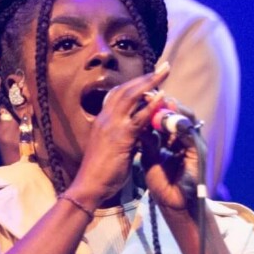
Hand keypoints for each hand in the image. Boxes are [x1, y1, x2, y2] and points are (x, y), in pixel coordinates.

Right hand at [64, 65, 170, 207]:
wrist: (89, 186)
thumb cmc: (100, 172)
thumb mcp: (112, 148)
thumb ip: (125, 136)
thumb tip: (139, 133)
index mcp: (102, 120)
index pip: (118, 95)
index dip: (135, 84)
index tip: (149, 78)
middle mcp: (105, 118)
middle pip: (126, 90)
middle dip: (145, 77)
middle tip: (163, 67)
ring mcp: (112, 126)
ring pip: (131, 96)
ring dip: (150, 82)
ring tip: (164, 72)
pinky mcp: (120, 137)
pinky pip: (138, 117)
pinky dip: (150, 105)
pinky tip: (162, 96)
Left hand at [139, 95, 202, 214]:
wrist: (173, 203)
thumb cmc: (161, 182)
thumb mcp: (149, 157)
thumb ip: (146, 140)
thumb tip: (137, 121)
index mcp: (172, 138)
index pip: (165, 116)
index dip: (155, 106)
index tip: (143, 95)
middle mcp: (184, 138)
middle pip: (178, 113)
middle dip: (166, 103)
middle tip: (155, 93)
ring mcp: (193, 143)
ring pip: (186, 120)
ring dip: (175, 111)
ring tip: (164, 101)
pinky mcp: (199, 151)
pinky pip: (190, 134)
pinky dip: (181, 126)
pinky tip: (171, 120)